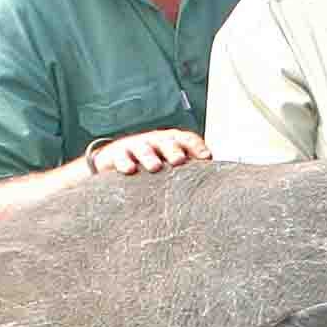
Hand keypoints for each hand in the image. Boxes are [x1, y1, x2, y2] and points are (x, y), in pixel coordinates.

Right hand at [86, 129, 211, 175]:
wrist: (114, 160)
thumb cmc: (149, 165)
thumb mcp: (168, 165)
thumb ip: (186, 172)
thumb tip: (212, 187)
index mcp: (171, 143)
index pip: (186, 139)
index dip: (196, 146)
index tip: (206, 157)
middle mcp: (155, 142)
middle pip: (166, 142)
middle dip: (174, 150)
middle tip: (179, 160)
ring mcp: (135, 147)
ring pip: (144, 148)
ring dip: (150, 157)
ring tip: (155, 167)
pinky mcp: (116, 155)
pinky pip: (121, 157)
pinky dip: (125, 163)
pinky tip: (130, 170)